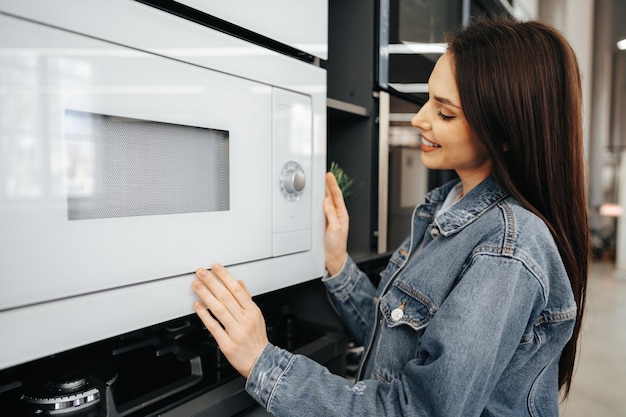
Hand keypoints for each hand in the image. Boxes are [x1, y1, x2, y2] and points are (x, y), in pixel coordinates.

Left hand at [192, 263, 268, 377]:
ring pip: (219, 310)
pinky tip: (198, 307)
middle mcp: (244, 320)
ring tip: (197, 286)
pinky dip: (205, 316)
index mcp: (252, 311)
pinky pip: (214, 327)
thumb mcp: (257, 315)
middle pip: (226, 297)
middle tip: (201, 272)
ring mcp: (236, 332)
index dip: (225, 277)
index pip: (237, 289)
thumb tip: (239, 283)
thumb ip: (247, 298)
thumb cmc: (257, 339)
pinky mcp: (227, 344)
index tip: (216, 267)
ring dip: (206, 295)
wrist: (260, 362)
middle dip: (212, 282)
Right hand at [324, 172, 348, 275]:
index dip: (332, 185)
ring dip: (323, 193)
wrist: (332, 258)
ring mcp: (329, 219)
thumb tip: (326, 202)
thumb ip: (330, 214)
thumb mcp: (335, 228)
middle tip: (324, 175)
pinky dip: (317, 203)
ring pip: (325, 203)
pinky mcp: (322, 223)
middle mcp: (336, 215)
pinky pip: (319, 210)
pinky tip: (315, 199)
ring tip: (320, 183)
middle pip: (331, 197)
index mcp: (341, 215)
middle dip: (328, 185)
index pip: (337, 196)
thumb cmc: (336, 246)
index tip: (329, 176)